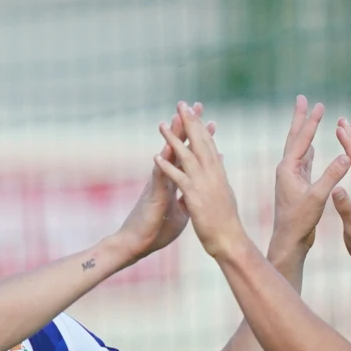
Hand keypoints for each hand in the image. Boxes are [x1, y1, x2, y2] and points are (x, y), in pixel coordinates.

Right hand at [117, 103, 213, 262]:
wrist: (137, 244)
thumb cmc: (157, 229)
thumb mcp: (179, 212)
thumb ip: (186, 199)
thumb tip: (195, 193)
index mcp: (175, 181)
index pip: (190, 155)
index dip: (201, 140)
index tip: (212, 123)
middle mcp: (166, 177)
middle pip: (180, 147)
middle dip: (189, 126)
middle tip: (197, 106)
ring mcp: (158, 184)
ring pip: (167, 155)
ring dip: (173, 136)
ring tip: (178, 117)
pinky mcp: (153, 195)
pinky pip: (158, 176)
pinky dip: (163, 163)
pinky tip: (165, 150)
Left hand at [155, 102, 248, 260]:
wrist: (230, 241)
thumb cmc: (227, 222)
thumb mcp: (225, 194)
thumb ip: (220, 177)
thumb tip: (220, 164)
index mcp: (219, 173)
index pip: (209, 144)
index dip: (200, 126)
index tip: (193, 111)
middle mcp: (213, 174)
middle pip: (200, 143)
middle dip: (190, 122)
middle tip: (181, 104)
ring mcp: (204, 185)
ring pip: (187, 156)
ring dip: (173, 139)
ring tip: (161, 124)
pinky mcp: (195, 197)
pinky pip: (178, 178)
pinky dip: (167, 167)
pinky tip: (156, 156)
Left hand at [269, 95, 350, 261]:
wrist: (289, 240)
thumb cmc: (300, 221)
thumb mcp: (318, 197)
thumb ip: (332, 176)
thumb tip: (346, 156)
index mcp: (288, 169)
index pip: (301, 140)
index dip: (311, 122)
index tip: (318, 104)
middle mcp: (286, 170)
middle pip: (294, 138)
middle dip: (300, 118)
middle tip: (303, 99)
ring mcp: (290, 178)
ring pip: (298, 149)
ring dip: (304, 132)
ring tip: (308, 118)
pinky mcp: (296, 186)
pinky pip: (303, 162)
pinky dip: (308, 151)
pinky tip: (311, 147)